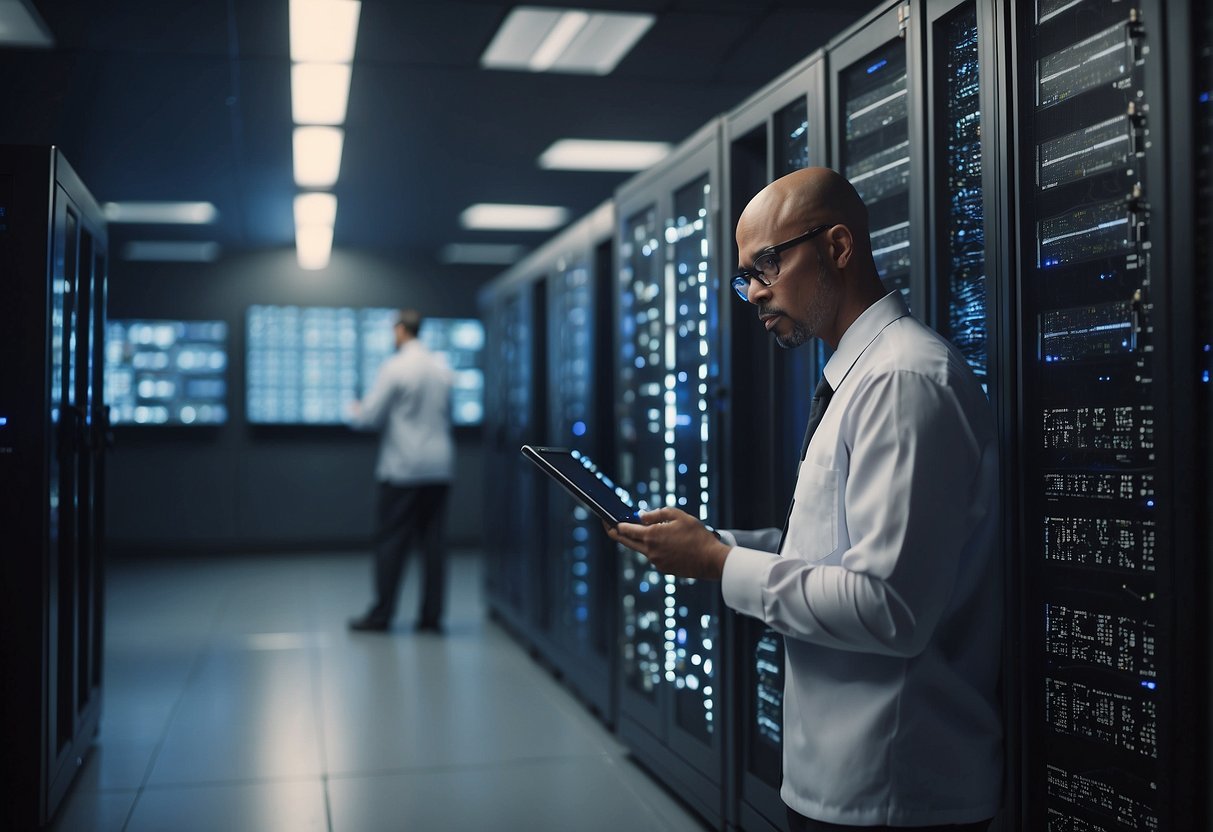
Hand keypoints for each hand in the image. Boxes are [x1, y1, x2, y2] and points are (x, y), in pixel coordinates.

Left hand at [606, 507, 731, 580]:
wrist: (710, 560)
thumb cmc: (697, 535)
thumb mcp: (679, 516)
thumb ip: (657, 513)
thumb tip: (641, 515)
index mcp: (652, 535)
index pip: (626, 530)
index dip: (615, 524)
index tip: (608, 520)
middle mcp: (650, 550)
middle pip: (626, 542)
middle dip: (616, 533)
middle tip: (609, 526)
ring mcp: (656, 561)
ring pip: (642, 548)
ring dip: (641, 539)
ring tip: (647, 529)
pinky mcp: (663, 568)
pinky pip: (653, 555)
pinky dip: (654, 547)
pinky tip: (665, 542)